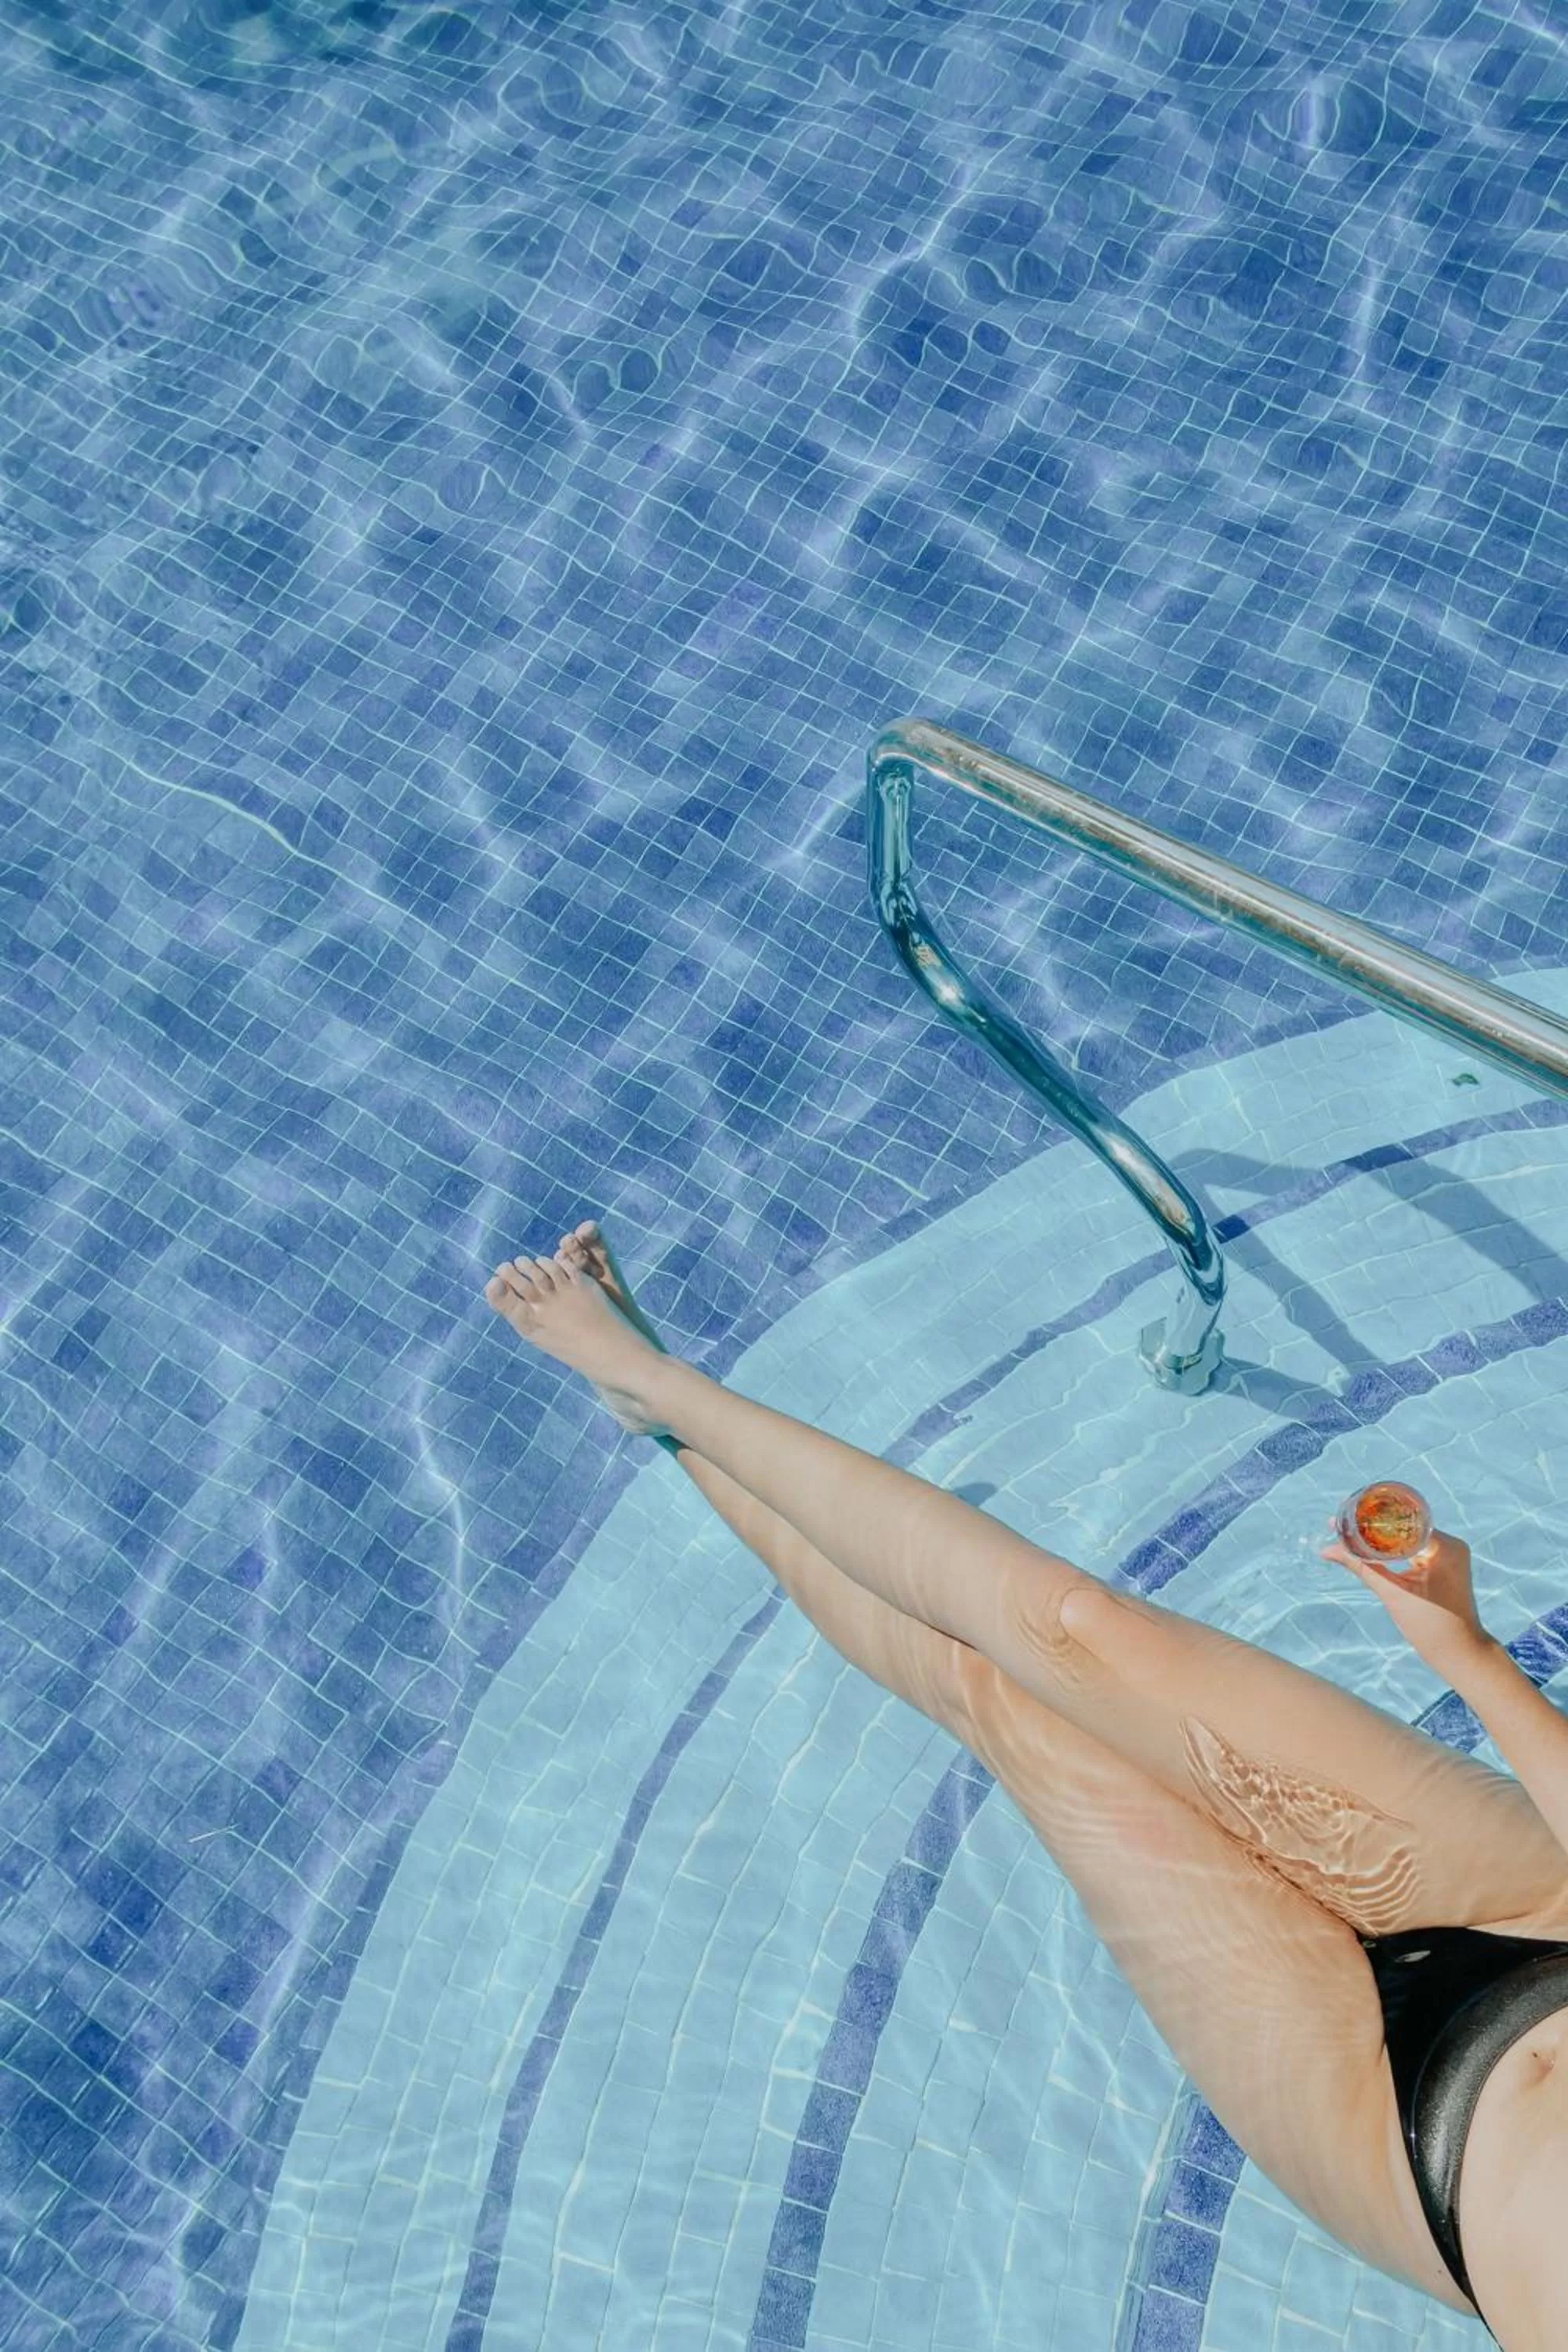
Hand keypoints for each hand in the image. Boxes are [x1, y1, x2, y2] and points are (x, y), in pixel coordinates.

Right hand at [1318, 1524, 1488, 1673]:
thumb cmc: (1431, 1626)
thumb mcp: (1392, 1593)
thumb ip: (1361, 1567)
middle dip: (1374, 1527)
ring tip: (1353, 1535)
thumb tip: (1328, 1550)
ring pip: (1409, 1537)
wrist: (1460, 1653)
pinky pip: (1417, 1549)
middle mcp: (1452, 1545)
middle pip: (1405, 1525)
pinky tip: (1375, 1551)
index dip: (1372, 1517)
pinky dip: (1396, 1550)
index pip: (1402, 1519)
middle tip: (1343, 1524)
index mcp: (1444, 1546)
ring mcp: (1452, 1554)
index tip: (1346, 1514)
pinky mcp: (1447, 1565)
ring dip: (1384, 1538)